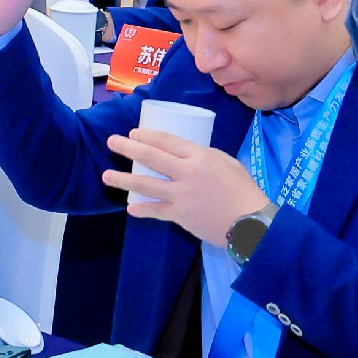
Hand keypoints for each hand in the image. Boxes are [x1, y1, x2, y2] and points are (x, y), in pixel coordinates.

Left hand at [103, 130, 269, 245]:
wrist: (252, 223)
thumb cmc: (243, 190)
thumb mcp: (227, 162)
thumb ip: (203, 157)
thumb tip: (183, 154)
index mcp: (200, 157)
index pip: (167, 141)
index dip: (147, 136)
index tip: (132, 133)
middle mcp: (187, 173)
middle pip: (151, 158)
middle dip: (128, 148)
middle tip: (111, 142)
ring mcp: (182, 195)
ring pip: (146, 184)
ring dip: (124, 180)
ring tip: (106, 176)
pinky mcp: (181, 216)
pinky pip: (156, 211)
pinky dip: (142, 210)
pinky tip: (130, 207)